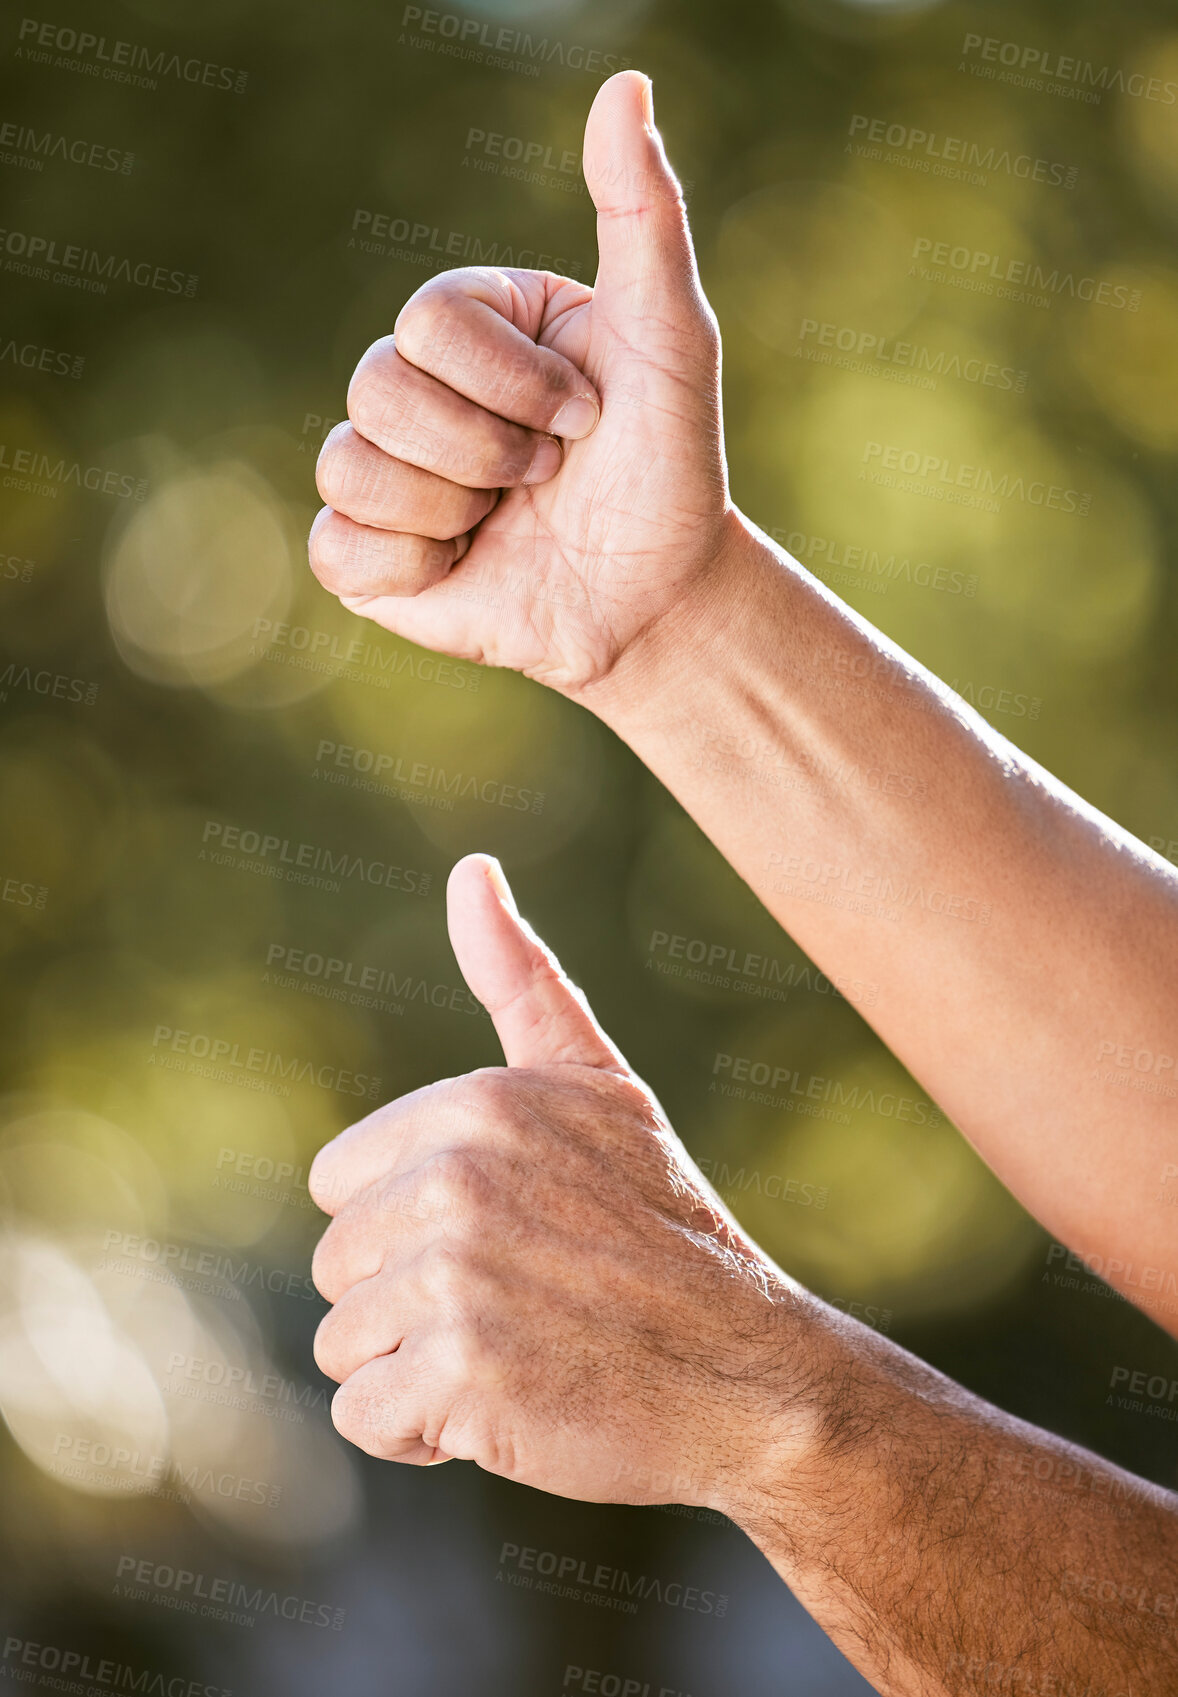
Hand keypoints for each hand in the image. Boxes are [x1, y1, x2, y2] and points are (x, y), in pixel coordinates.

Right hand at [308, 71, 735, 696]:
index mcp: (474, 324)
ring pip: (350, 464)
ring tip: (506, 523)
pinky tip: (463, 565)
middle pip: (378, 387)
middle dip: (486, 449)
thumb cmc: (669, 465)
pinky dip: (409, 563)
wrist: (660, 597)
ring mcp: (387, 471)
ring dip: (452, 507)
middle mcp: (418, 387)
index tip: (586, 418)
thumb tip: (625, 83)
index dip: (512, 383)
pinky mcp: (371, 556)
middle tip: (548, 478)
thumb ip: (642, 213)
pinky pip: (335, 546)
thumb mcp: (669, 335)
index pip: (428, 322)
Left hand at [309, 854, 820, 1507]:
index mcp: (473, 1106)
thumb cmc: (664, 1229)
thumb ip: (520, 981)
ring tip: (518, 1352)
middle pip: (338, 1266)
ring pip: (344, 1345)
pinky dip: (424, 1434)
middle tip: (521, 1304)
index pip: (340, 1186)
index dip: (410, 1227)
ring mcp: (456, 1279)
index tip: (505, 1239)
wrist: (750, 1372)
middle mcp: (454, 1181)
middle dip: (411, 1301)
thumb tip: (469, 870)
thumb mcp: (598, 1086)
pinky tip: (507, 1407)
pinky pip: (367, 1416)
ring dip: (416, 1369)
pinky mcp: (461, 1377)